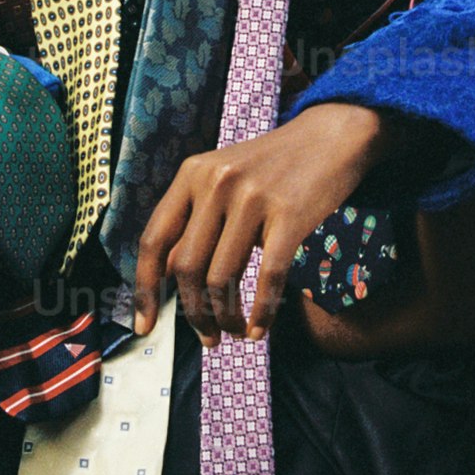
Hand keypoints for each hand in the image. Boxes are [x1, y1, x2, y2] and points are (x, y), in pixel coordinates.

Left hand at [133, 103, 387, 343]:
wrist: (331, 137)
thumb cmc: (273, 166)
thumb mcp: (222, 179)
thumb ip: (193, 220)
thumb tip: (167, 274)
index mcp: (192, 174)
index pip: (153, 241)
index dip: (144, 290)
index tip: (143, 326)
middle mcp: (216, 183)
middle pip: (186, 268)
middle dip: (194, 314)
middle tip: (208, 337)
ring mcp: (252, 198)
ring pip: (221, 278)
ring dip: (225, 318)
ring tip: (235, 332)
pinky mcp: (290, 215)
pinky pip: (268, 277)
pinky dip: (262, 312)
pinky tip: (261, 328)